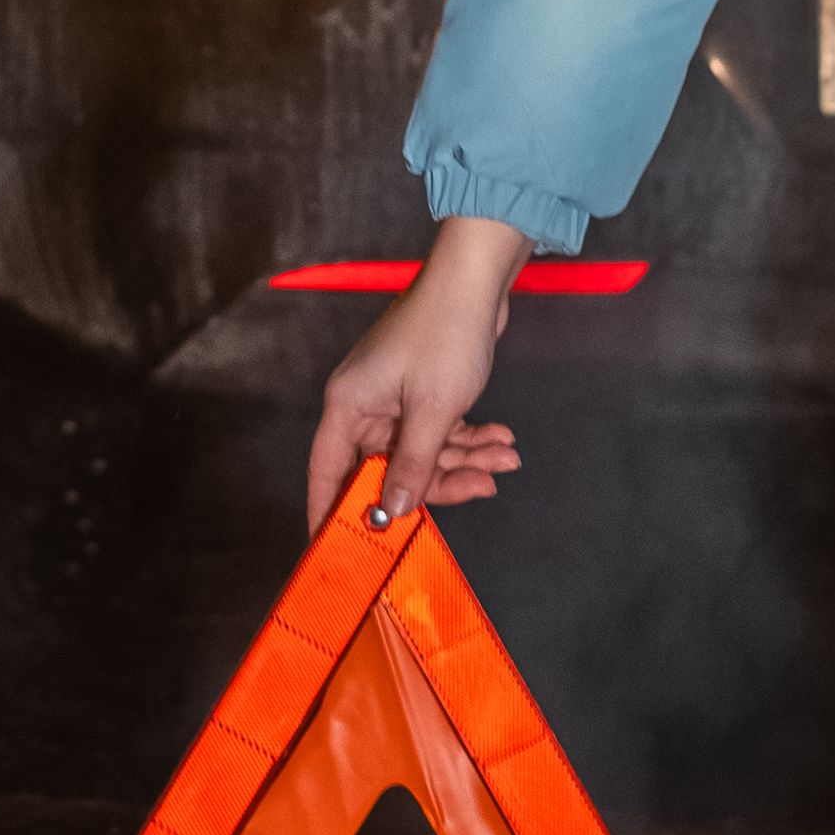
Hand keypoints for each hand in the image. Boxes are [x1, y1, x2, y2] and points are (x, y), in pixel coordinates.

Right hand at [305, 217, 527, 538]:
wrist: (475, 280)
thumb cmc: (443, 336)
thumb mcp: (431, 411)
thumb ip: (410, 467)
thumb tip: (389, 514)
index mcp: (348, 407)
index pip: (328, 472)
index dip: (330, 512)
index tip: (339, 553)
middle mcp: (364, 407)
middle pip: (388, 469)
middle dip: (437, 483)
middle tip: (481, 489)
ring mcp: (394, 400)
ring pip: (423, 453)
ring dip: (466, 459)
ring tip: (506, 459)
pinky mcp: (421, 393)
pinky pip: (440, 433)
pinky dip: (470, 439)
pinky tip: (501, 441)